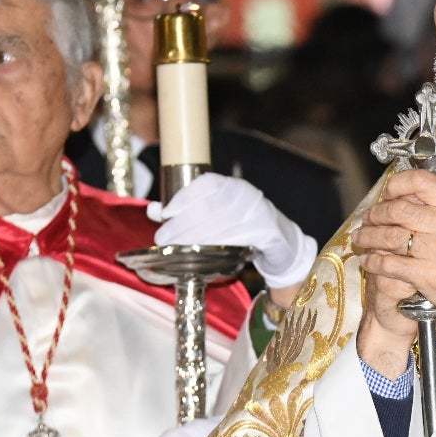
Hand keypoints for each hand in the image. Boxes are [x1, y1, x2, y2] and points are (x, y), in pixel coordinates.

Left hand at [148, 172, 317, 287]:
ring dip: (195, 237)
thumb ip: (185, 211)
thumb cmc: (241, 229)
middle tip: (162, 238)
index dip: (184, 196)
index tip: (165, 213)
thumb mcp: (214, 216)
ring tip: (176, 247)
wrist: (282, 243)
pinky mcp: (268, 231)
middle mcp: (246, 194)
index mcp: (232, 186)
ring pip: (222, 223)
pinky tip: (203, 253)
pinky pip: (240, 237)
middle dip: (183, 223)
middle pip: (211, 206)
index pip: (207, 183)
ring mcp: (259, 211)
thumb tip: (153, 210)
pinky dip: (219, 245)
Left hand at [352, 169, 435, 330]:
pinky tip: (370, 260)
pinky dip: (374, 261)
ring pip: (390, 236)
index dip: (396, 185)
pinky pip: (390, 263)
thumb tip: (408, 195)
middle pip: (399, 209)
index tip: (387, 194)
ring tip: (362, 238)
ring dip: (369, 236)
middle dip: (376, 213)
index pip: (421, 181)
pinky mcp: (429, 276)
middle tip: (368, 219)